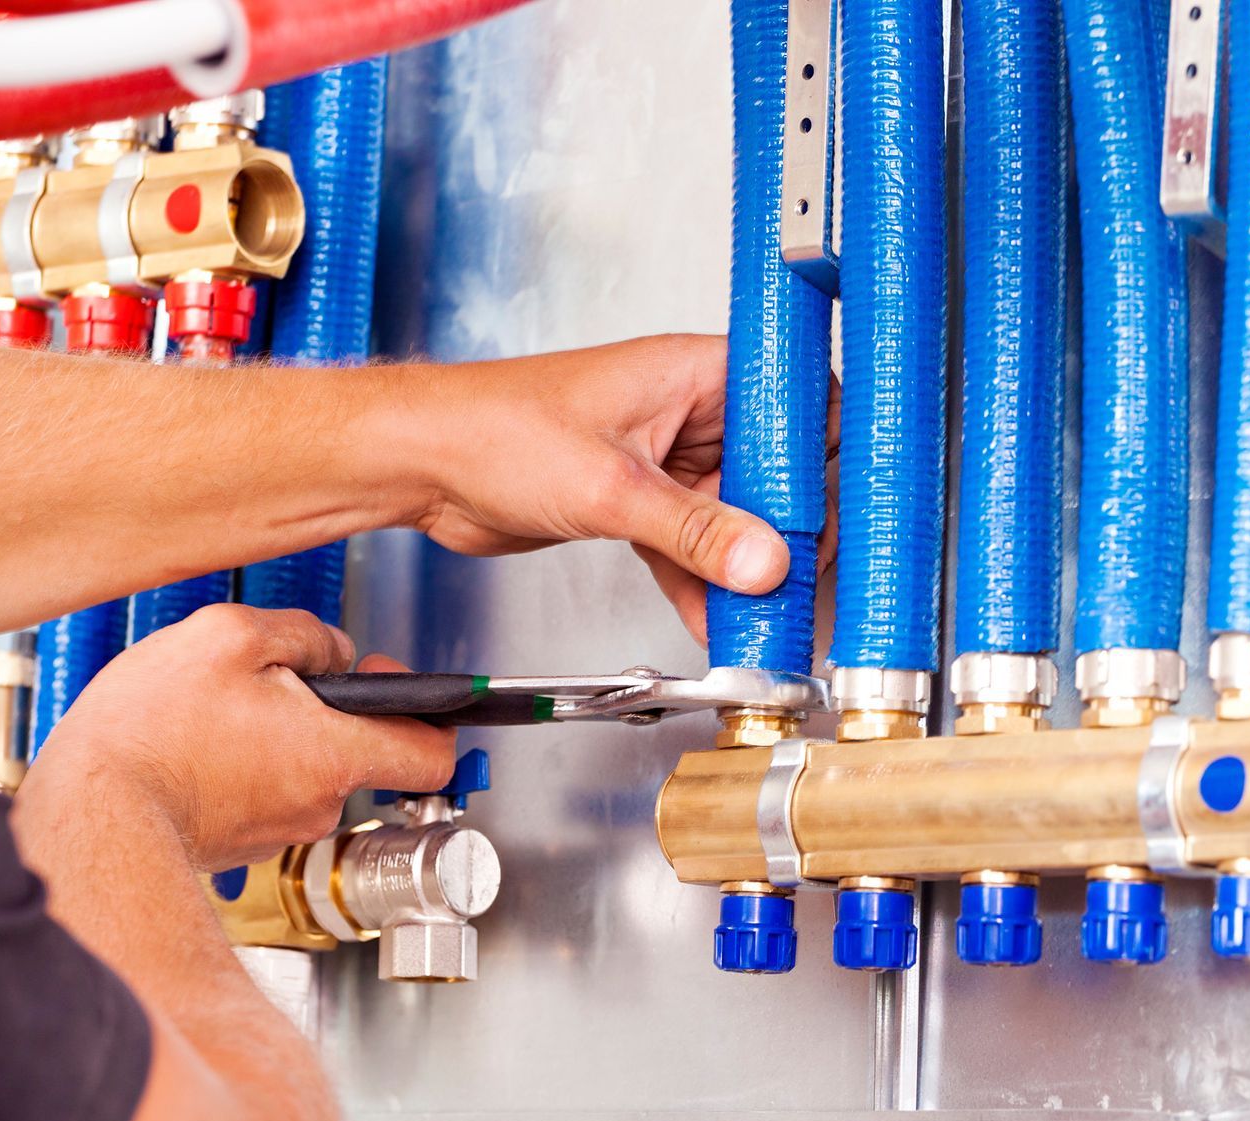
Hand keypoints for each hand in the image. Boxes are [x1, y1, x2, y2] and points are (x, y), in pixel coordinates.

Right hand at [20, 604, 454, 871]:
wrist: (86, 820)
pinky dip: (245, 765)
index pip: (434, 755)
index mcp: (334, 755)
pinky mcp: (240, 842)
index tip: (409, 689)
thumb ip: (299, 632)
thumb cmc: (148, 736)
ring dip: (280, 736)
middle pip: (361, 750)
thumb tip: (331, 648)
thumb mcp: (225, 638)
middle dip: (331, 709)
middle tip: (281, 680)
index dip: (434, 717)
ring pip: (307, 769)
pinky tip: (199, 743)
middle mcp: (318, 803)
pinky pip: (264, 792)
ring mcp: (279, 829)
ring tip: (222, 711)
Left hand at [399, 334, 837, 644]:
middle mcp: (686, 409)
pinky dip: (700, 581)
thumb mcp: (611, 486)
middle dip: (782, 528)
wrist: (424, 463)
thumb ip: (695, 530)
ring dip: (741, 566)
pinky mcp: (636, 499)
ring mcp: (663, 457)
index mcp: (692, 372)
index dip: (821, 457)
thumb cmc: (494, 429)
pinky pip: (689, 543)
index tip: (825, 511)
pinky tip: (710, 618)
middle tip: (790, 576)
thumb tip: (763, 559)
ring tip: (758, 612)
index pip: (794, 403)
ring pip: (731, 514)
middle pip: (771, 470)